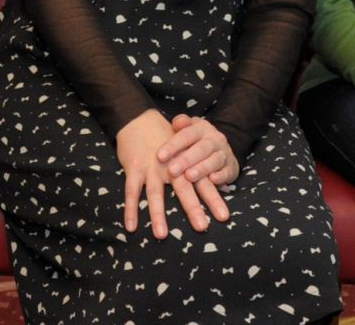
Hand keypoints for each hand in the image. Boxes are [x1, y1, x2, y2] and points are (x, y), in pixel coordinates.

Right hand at [117, 109, 221, 236]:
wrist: (139, 120)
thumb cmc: (165, 141)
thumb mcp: (184, 150)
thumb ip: (197, 169)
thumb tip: (218, 186)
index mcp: (185, 162)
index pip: (203, 181)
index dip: (213, 198)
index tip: (224, 216)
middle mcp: (170, 165)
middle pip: (183, 188)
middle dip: (193, 207)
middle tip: (202, 227)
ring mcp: (150, 167)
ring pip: (154, 193)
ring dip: (158, 214)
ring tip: (162, 235)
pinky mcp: (133, 167)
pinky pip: (130, 190)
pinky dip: (130, 209)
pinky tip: (131, 227)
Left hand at [158, 113, 239, 187]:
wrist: (221, 148)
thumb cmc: (195, 140)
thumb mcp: (188, 129)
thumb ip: (181, 124)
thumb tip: (177, 122)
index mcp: (202, 128)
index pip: (187, 134)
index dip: (173, 145)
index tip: (159, 156)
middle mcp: (215, 139)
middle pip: (201, 148)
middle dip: (186, 160)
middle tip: (172, 170)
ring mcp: (225, 153)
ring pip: (214, 160)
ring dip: (202, 168)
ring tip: (189, 176)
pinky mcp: (231, 167)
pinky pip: (227, 171)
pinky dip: (221, 176)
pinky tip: (213, 180)